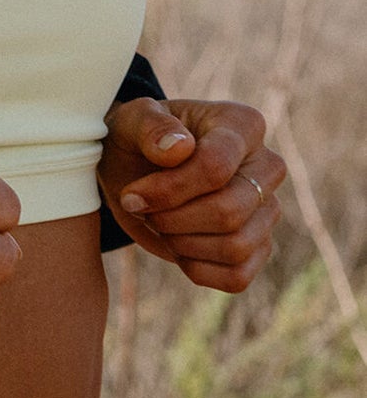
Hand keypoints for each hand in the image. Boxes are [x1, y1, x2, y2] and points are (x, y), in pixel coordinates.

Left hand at [100, 97, 282, 291]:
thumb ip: (149, 125)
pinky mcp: (259, 247)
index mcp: (242, 125)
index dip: (168, 190)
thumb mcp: (129, 121)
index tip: (130, 195)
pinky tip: (174, 245)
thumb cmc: (135, 138)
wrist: (134, 169)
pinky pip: (238, 276)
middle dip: (173, 218)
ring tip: (157, 222)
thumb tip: (179, 148)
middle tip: (139, 208)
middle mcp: (266, 166)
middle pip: (230, 211)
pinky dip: (196, 268)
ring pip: (237, 247)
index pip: (215, 167)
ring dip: (182, 243)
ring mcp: (268, 210)